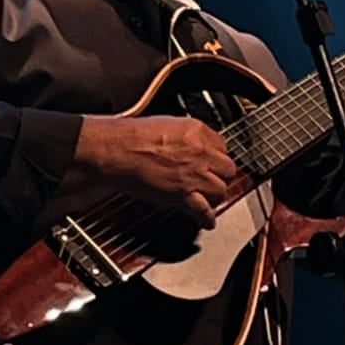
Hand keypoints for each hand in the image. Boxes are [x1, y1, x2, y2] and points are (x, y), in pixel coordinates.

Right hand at [75, 114, 236, 228]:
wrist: (117, 150)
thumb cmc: (132, 137)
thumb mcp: (167, 124)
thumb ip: (186, 136)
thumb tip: (191, 145)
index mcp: (197, 131)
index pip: (223, 146)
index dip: (216, 157)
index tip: (212, 162)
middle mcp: (200, 152)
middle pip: (227, 169)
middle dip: (220, 176)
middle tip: (212, 180)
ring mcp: (194, 175)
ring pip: (221, 190)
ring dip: (214, 195)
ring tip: (207, 198)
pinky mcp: (183, 195)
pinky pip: (204, 210)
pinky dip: (206, 217)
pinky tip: (207, 220)